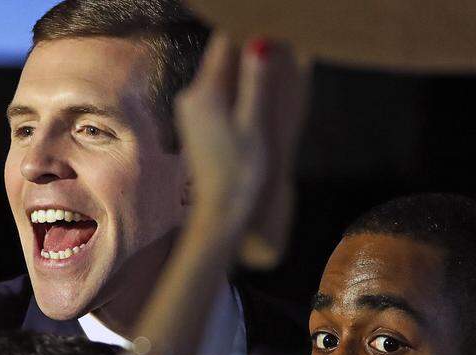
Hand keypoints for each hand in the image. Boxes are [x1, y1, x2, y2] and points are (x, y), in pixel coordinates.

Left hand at [175, 34, 304, 267]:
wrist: (221, 214)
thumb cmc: (242, 175)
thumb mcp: (255, 126)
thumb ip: (257, 82)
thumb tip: (261, 41)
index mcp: (206, 93)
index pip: (227, 40)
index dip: (251, 24)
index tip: (275, 17)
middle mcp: (193, 96)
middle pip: (224, 54)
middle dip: (251, 42)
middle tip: (283, 30)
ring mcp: (193, 110)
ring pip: (223, 73)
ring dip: (247, 64)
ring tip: (277, 53)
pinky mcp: (197, 124)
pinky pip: (221, 92)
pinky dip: (240, 85)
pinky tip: (260, 86)